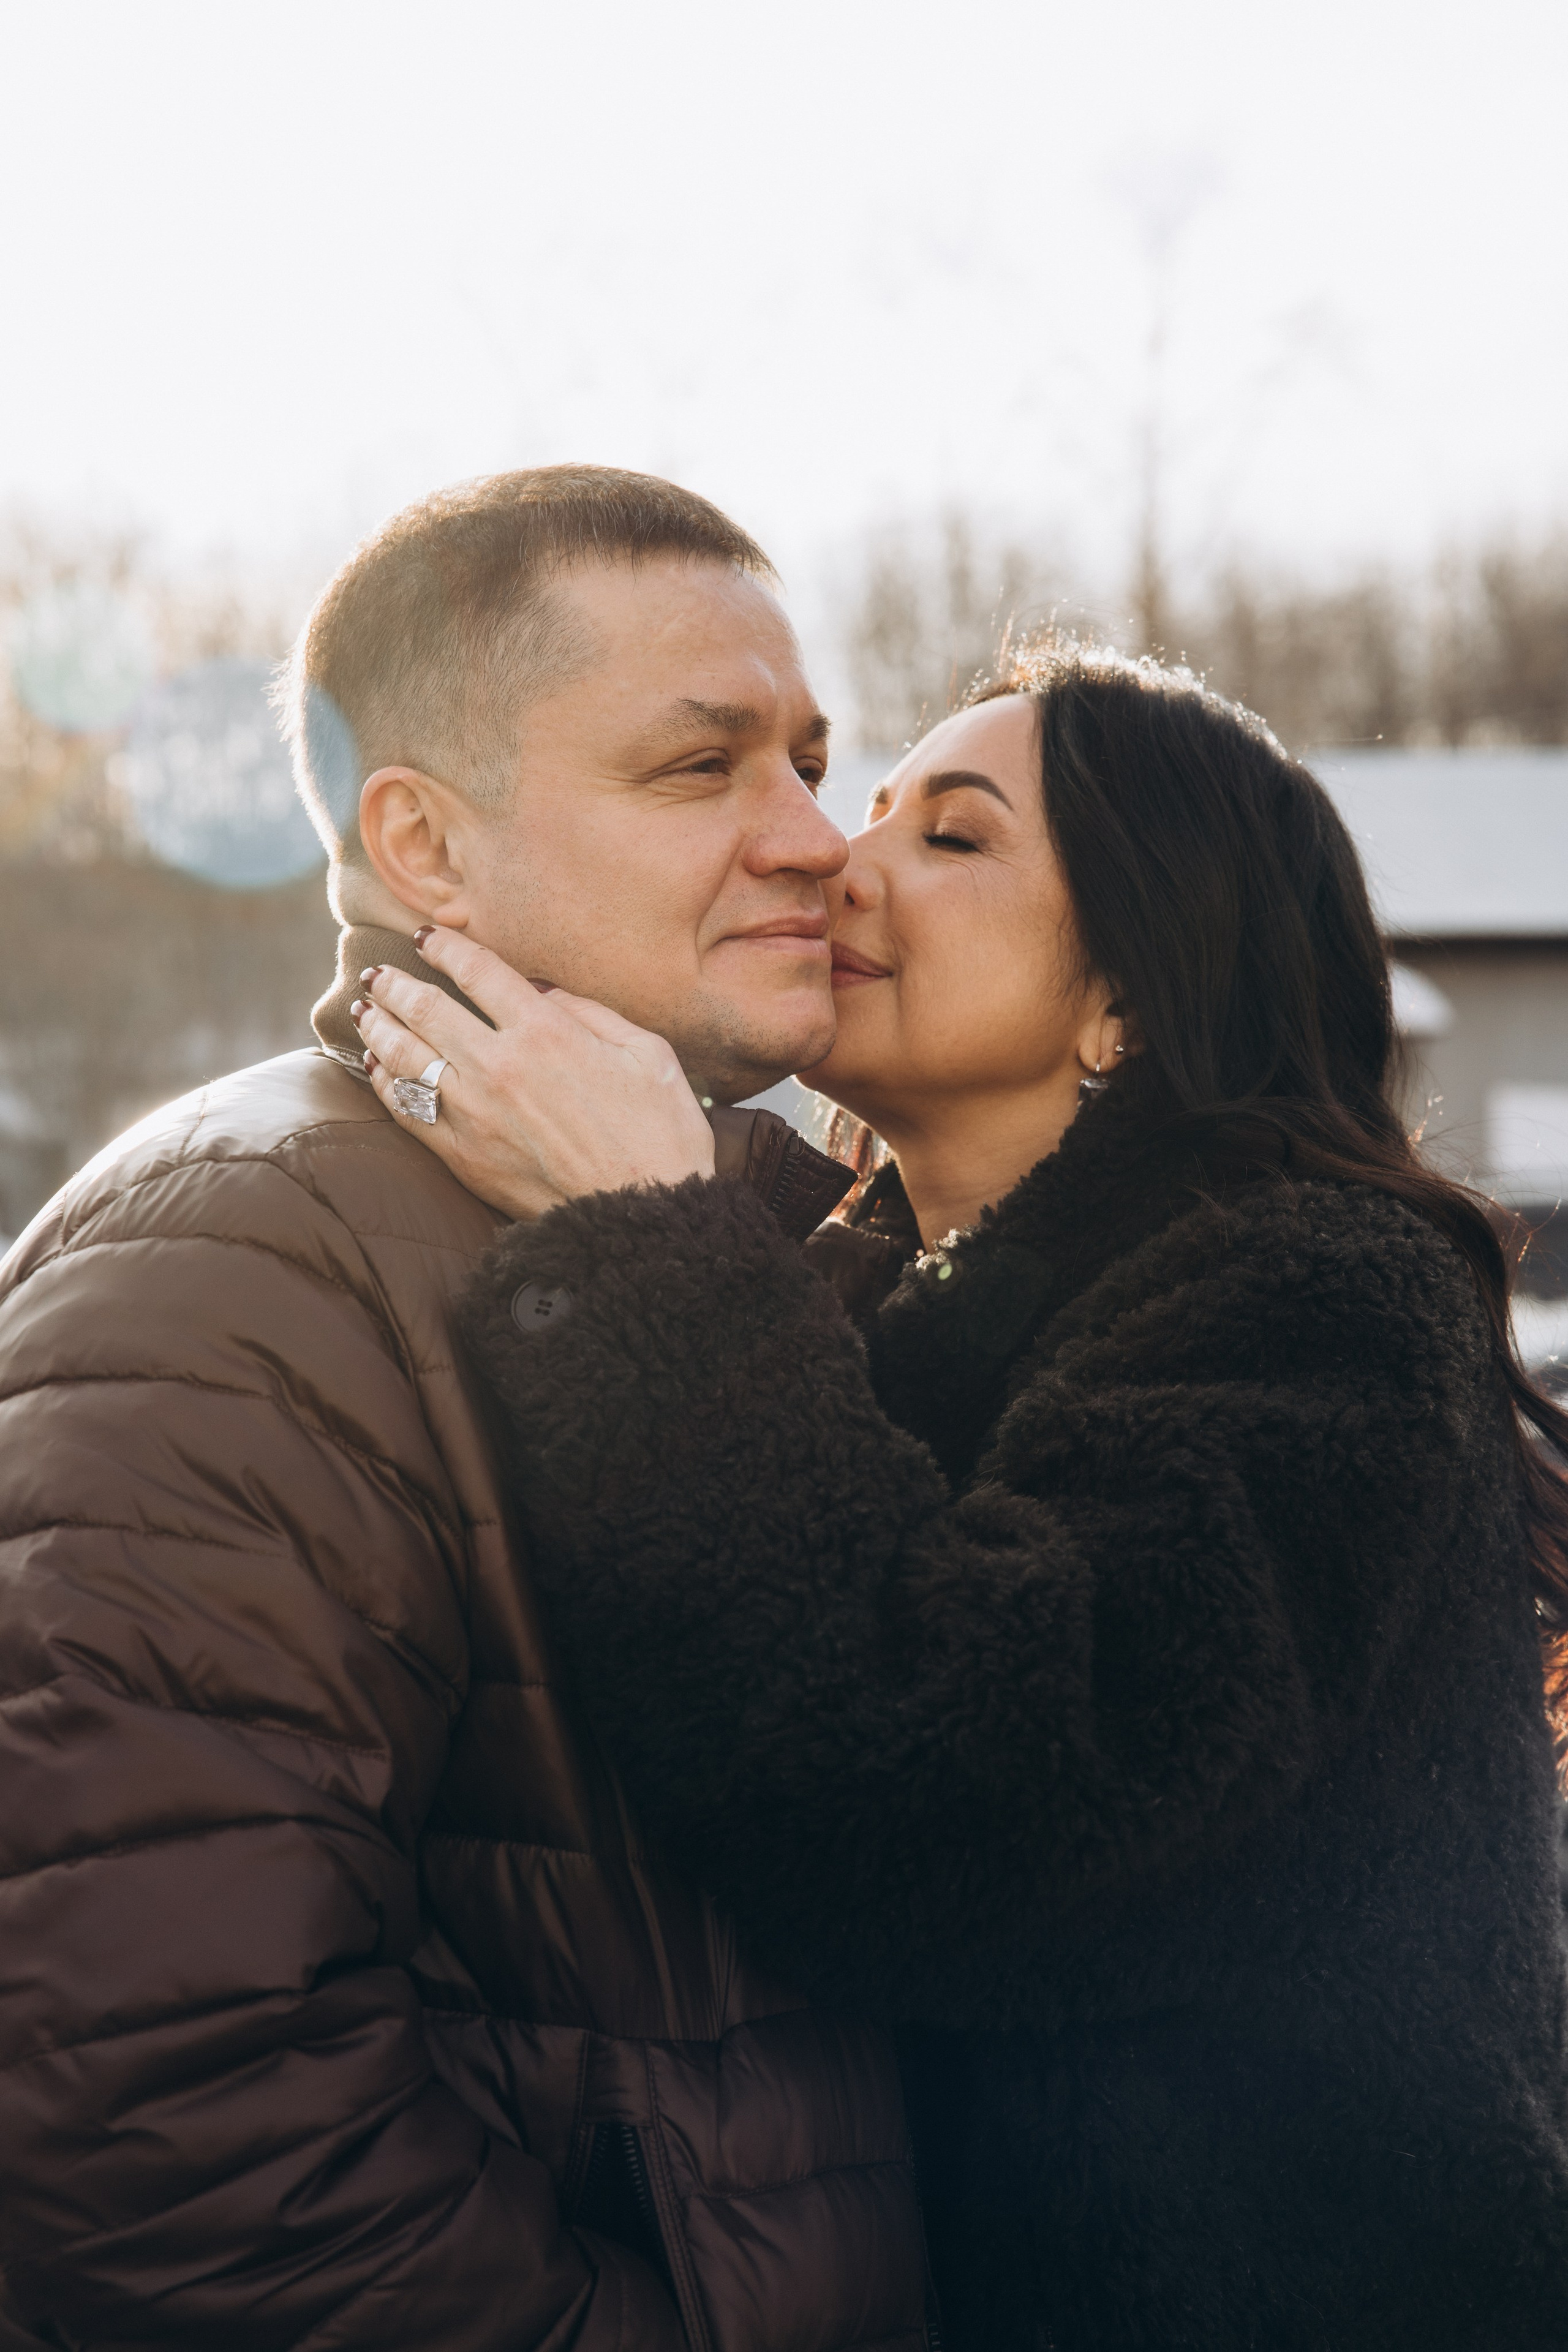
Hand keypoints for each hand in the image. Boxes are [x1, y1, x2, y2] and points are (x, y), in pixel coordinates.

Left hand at [351, 927, 716, 1218]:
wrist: (641, 1216)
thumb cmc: (660, 1134)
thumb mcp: (648, 1054)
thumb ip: (591, 1013)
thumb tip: (542, 992)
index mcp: (546, 1032)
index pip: (477, 971)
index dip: (444, 947)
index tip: (426, 936)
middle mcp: (499, 1066)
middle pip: (426, 1009)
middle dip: (395, 984)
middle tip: (377, 974)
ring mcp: (473, 1113)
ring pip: (405, 1057)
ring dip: (379, 1027)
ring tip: (366, 1010)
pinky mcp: (463, 1156)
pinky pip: (408, 1111)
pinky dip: (385, 1084)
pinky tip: (377, 1068)